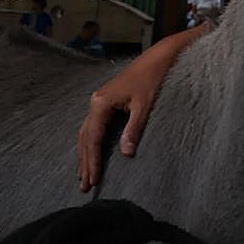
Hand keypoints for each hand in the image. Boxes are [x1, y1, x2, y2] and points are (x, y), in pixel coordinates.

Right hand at [76, 24, 208, 190]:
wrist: (159, 56)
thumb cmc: (153, 77)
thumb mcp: (145, 104)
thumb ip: (134, 129)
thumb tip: (126, 153)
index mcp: (101, 102)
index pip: (92, 138)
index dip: (92, 161)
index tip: (93, 180)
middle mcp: (95, 102)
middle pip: (85, 138)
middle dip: (85, 162)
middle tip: (84, 187)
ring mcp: (99, 101)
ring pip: (86, 133)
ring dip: (85, 155)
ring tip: (85, 177)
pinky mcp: (106, 101)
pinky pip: (94, 127)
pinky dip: (91, 143)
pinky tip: (92, 155)